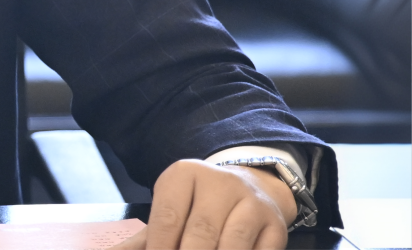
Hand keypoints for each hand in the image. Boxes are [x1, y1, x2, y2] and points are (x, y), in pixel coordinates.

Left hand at [113, 160, 296, 249]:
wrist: (250, 187)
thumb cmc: (198, 205)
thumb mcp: (170, 209)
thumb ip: (143, 238)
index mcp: (184, 175)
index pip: (168, 219)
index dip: (161, 249)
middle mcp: (219, 183)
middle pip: (200, 234)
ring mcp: (251, 203)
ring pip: (232, 245)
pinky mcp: (275, 226)